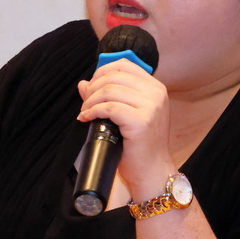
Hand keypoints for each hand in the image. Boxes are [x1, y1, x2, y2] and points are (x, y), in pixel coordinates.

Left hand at [77, 57, 173, 197]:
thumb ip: (109, 96)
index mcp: (155, 88)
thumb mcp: (126, 115)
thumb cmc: (139, 146)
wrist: (152, 172)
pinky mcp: (141, 121)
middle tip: (85, 103)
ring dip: (90, 101)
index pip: (124, 65)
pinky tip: (86, 119)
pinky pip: (109, 108)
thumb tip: (83, 84)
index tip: (91, 87)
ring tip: (85, 113)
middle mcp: (156, 94)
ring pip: (109, 90)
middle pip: (114, 76)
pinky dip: (93, 111)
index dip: (102, 72)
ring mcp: (151, 107)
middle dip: (93, 88)